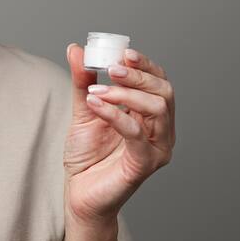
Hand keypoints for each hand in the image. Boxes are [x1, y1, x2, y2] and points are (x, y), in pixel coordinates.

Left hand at [62, 43, 175, 225]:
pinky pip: (136, 133)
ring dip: (124, 94)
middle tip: (110, 68)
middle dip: (137, 75)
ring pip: (156, 109)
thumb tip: (76, 49)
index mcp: (150, 115)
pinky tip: (94, 104)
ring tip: (95, 91)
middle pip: (163, 92)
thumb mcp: (84, 109)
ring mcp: (156, 148)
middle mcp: (160, 130)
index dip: (145, 65)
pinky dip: (115, 114)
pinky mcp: (144, 164)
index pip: (159, 81)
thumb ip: (83, 80)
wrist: (79, 191)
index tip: (123, 53)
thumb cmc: (88, 154)